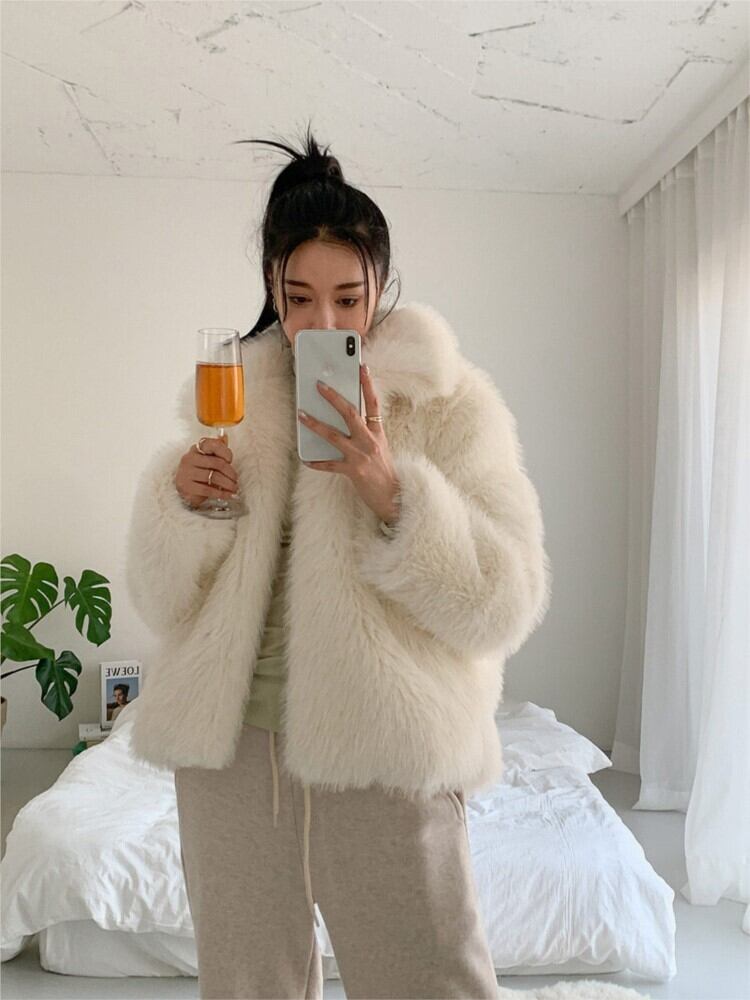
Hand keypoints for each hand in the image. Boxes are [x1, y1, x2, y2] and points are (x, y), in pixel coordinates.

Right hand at [175, 434, 240, 508]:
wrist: (185, 488)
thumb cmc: (200, 472)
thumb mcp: (209, 459)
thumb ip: (217, 448)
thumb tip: (224, 436)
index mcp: (196, 449)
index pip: (212, 444)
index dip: (225, 452)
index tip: (231, 460)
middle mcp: (189, 458)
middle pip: (217, 463)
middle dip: (230, 473)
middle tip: (236, 479)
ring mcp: (186, 472)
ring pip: (214, 477)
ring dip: (228, 484)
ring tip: (234, 488)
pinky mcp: (186, 486)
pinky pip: (207, 490)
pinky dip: (221, 493)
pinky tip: (228, 495)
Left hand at [297, 364, 400, 523]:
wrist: (394, 496)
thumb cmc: (385, 472)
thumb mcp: (380, 448)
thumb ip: (367, 434)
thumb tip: (346, 420)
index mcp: (378, 433)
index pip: (373, 403)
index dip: (367, 384)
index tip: (361, 367)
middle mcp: (370, 441)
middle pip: (350, 413)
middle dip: (333, 398)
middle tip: (319, 385)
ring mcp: (361, 456)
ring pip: (333, 435)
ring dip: (315, 424)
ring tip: (301, 415)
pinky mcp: (353, 471)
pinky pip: (330, 465)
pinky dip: (316, 463)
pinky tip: (305, 459)